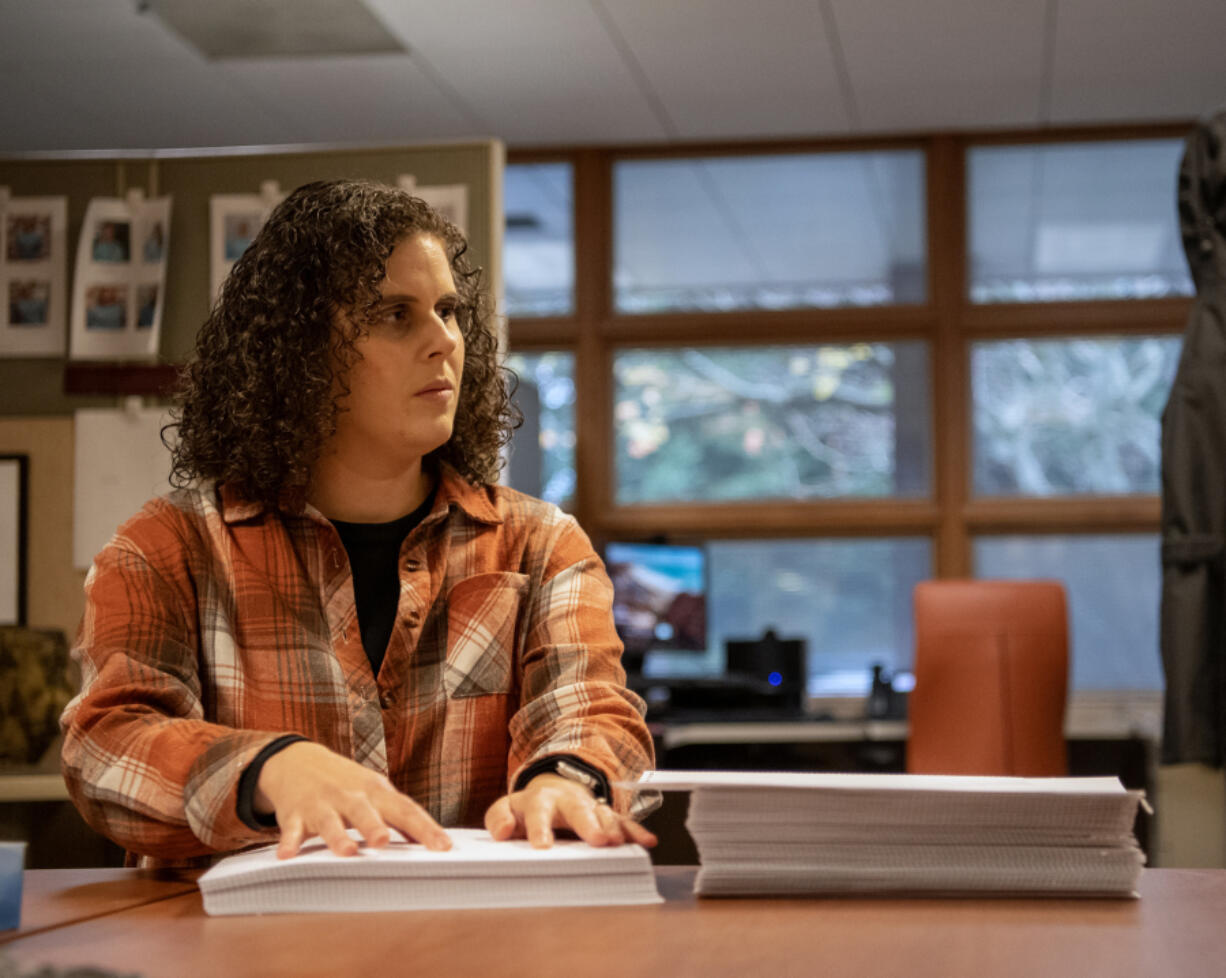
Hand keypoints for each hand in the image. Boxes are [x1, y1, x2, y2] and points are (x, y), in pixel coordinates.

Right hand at [254, 741, 451, 858]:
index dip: (425, 828)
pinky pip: (292, 830)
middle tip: (385, 842)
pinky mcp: (295, 814)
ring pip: (330, 821)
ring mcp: (322, 803)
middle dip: (375, 827)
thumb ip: (400, 817)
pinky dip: (289, 842)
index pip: (405, 810)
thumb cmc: (347, 785)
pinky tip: (287, 856)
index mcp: (376, 792)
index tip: (442, 847)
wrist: (299, 761)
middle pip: (365, 812)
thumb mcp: (375, 794)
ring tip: (346, 852)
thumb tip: (436, 841)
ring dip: (337, 837)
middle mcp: (351, 795)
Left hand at [483, 773, 657, 849]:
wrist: (554, 790)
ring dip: (612, 828)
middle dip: (588, 824)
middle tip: (597, 840)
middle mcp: (568, 800)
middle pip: (578, 808)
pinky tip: (647, 842)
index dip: (540, 827)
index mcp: (539, 799)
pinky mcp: (606, 816)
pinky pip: (623, 823)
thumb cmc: (528, 809)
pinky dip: (635, 832)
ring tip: (619, 843)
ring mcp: (590, 806)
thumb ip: (499, 818)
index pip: (538, 811)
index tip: (542, 847)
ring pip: (603, 814)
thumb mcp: (507, 808)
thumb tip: (503, 832)